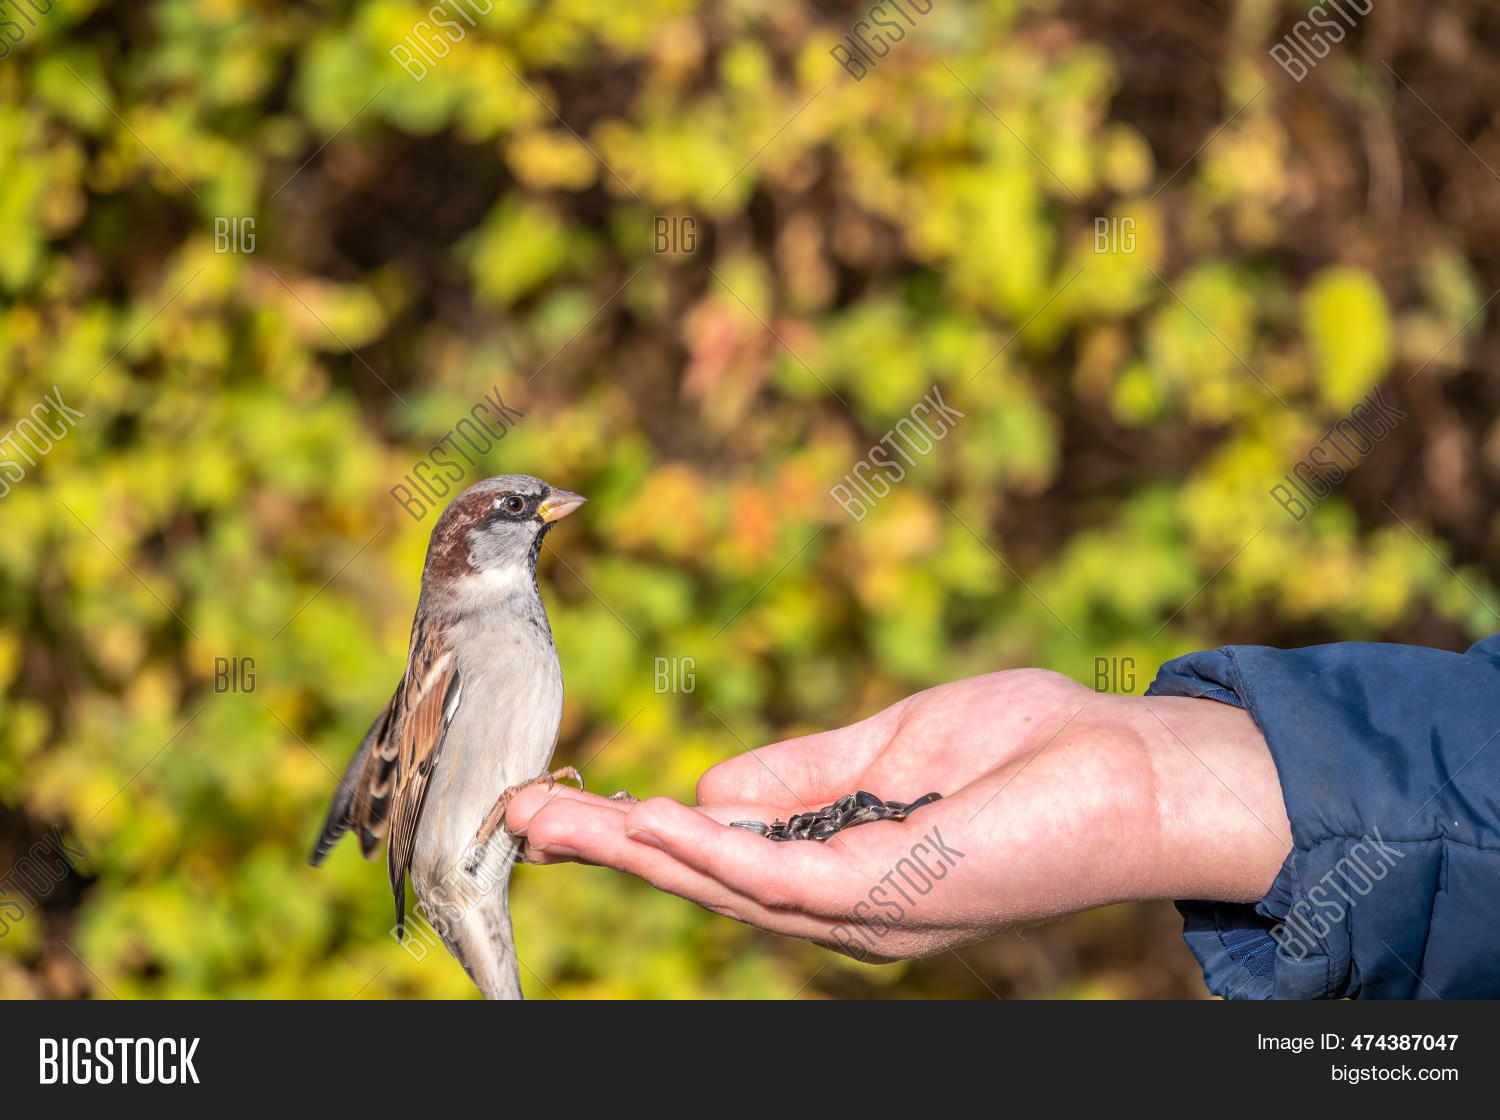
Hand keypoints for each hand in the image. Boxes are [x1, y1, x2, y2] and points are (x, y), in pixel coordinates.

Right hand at [506, 669, 1290, 960]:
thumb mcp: (890, 749)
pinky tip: (656, 822)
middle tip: (517, 819)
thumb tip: (703, 788)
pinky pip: (786, 877)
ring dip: (637, 852)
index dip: (643, 833)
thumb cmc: (1030, 747)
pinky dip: (715, 852)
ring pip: (730, 888)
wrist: (1140, 764)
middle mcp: (848, 904)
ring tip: (552, 821)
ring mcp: (871, 907)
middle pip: (708, 882)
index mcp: (845, 865)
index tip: (565, 801)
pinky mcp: (896, 891)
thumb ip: (800, 774)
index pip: (725, 856)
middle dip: (612, 851)